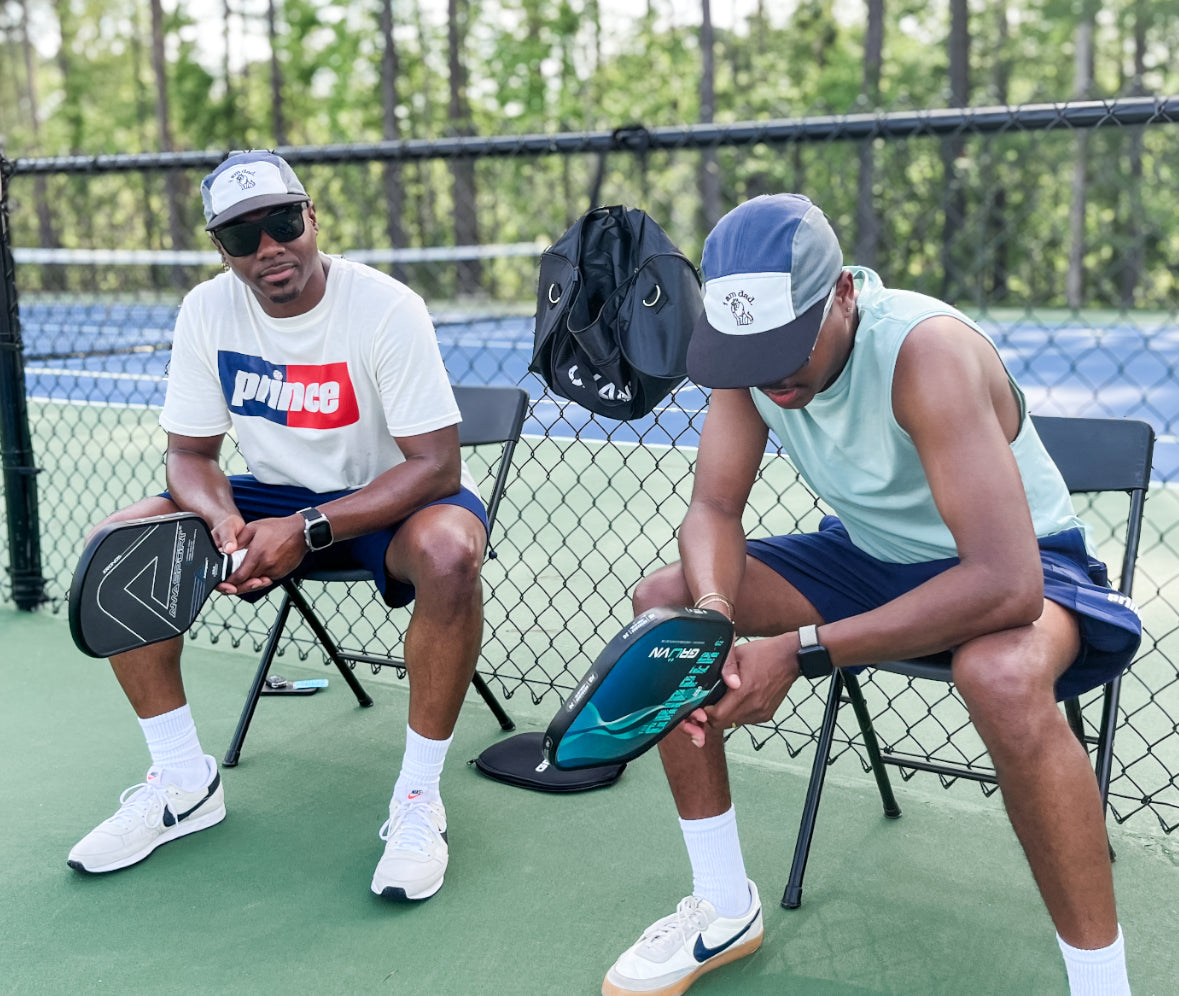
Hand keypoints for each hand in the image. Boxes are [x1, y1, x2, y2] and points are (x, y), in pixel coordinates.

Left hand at [216, 514, 305, 593]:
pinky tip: (262, 564)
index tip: (225, 580)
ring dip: (251, 577)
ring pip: (257, 580)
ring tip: (250, 567)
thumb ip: (238, 541)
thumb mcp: (253, 528)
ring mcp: (275, 571)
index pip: (239, 577)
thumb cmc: (278, 528)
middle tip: (233, 577)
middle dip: (239, 581)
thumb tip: (226, 551)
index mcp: (257, 554)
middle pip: (247, 582)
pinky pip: (267, 577)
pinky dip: (262, 574)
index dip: (229, 581)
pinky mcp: (282, 573)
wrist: (301, 532)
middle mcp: (267, 565)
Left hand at [677, 633, 801, 747]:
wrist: (790, 658)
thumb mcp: (737, 654)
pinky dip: (737, 714)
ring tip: (721, 701)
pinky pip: (745, 720)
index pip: (717, 716)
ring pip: (733, 723)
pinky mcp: (766, 714)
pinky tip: (736, 701)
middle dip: (710, 717)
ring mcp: (761, 712)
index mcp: (744, 690)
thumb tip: (708, 684)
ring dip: (724, 716)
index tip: (698, 706)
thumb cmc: (764, 653)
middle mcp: (754, 705)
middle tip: (705, 706)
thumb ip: (723, 669)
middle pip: (722, 724)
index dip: (703, 713)